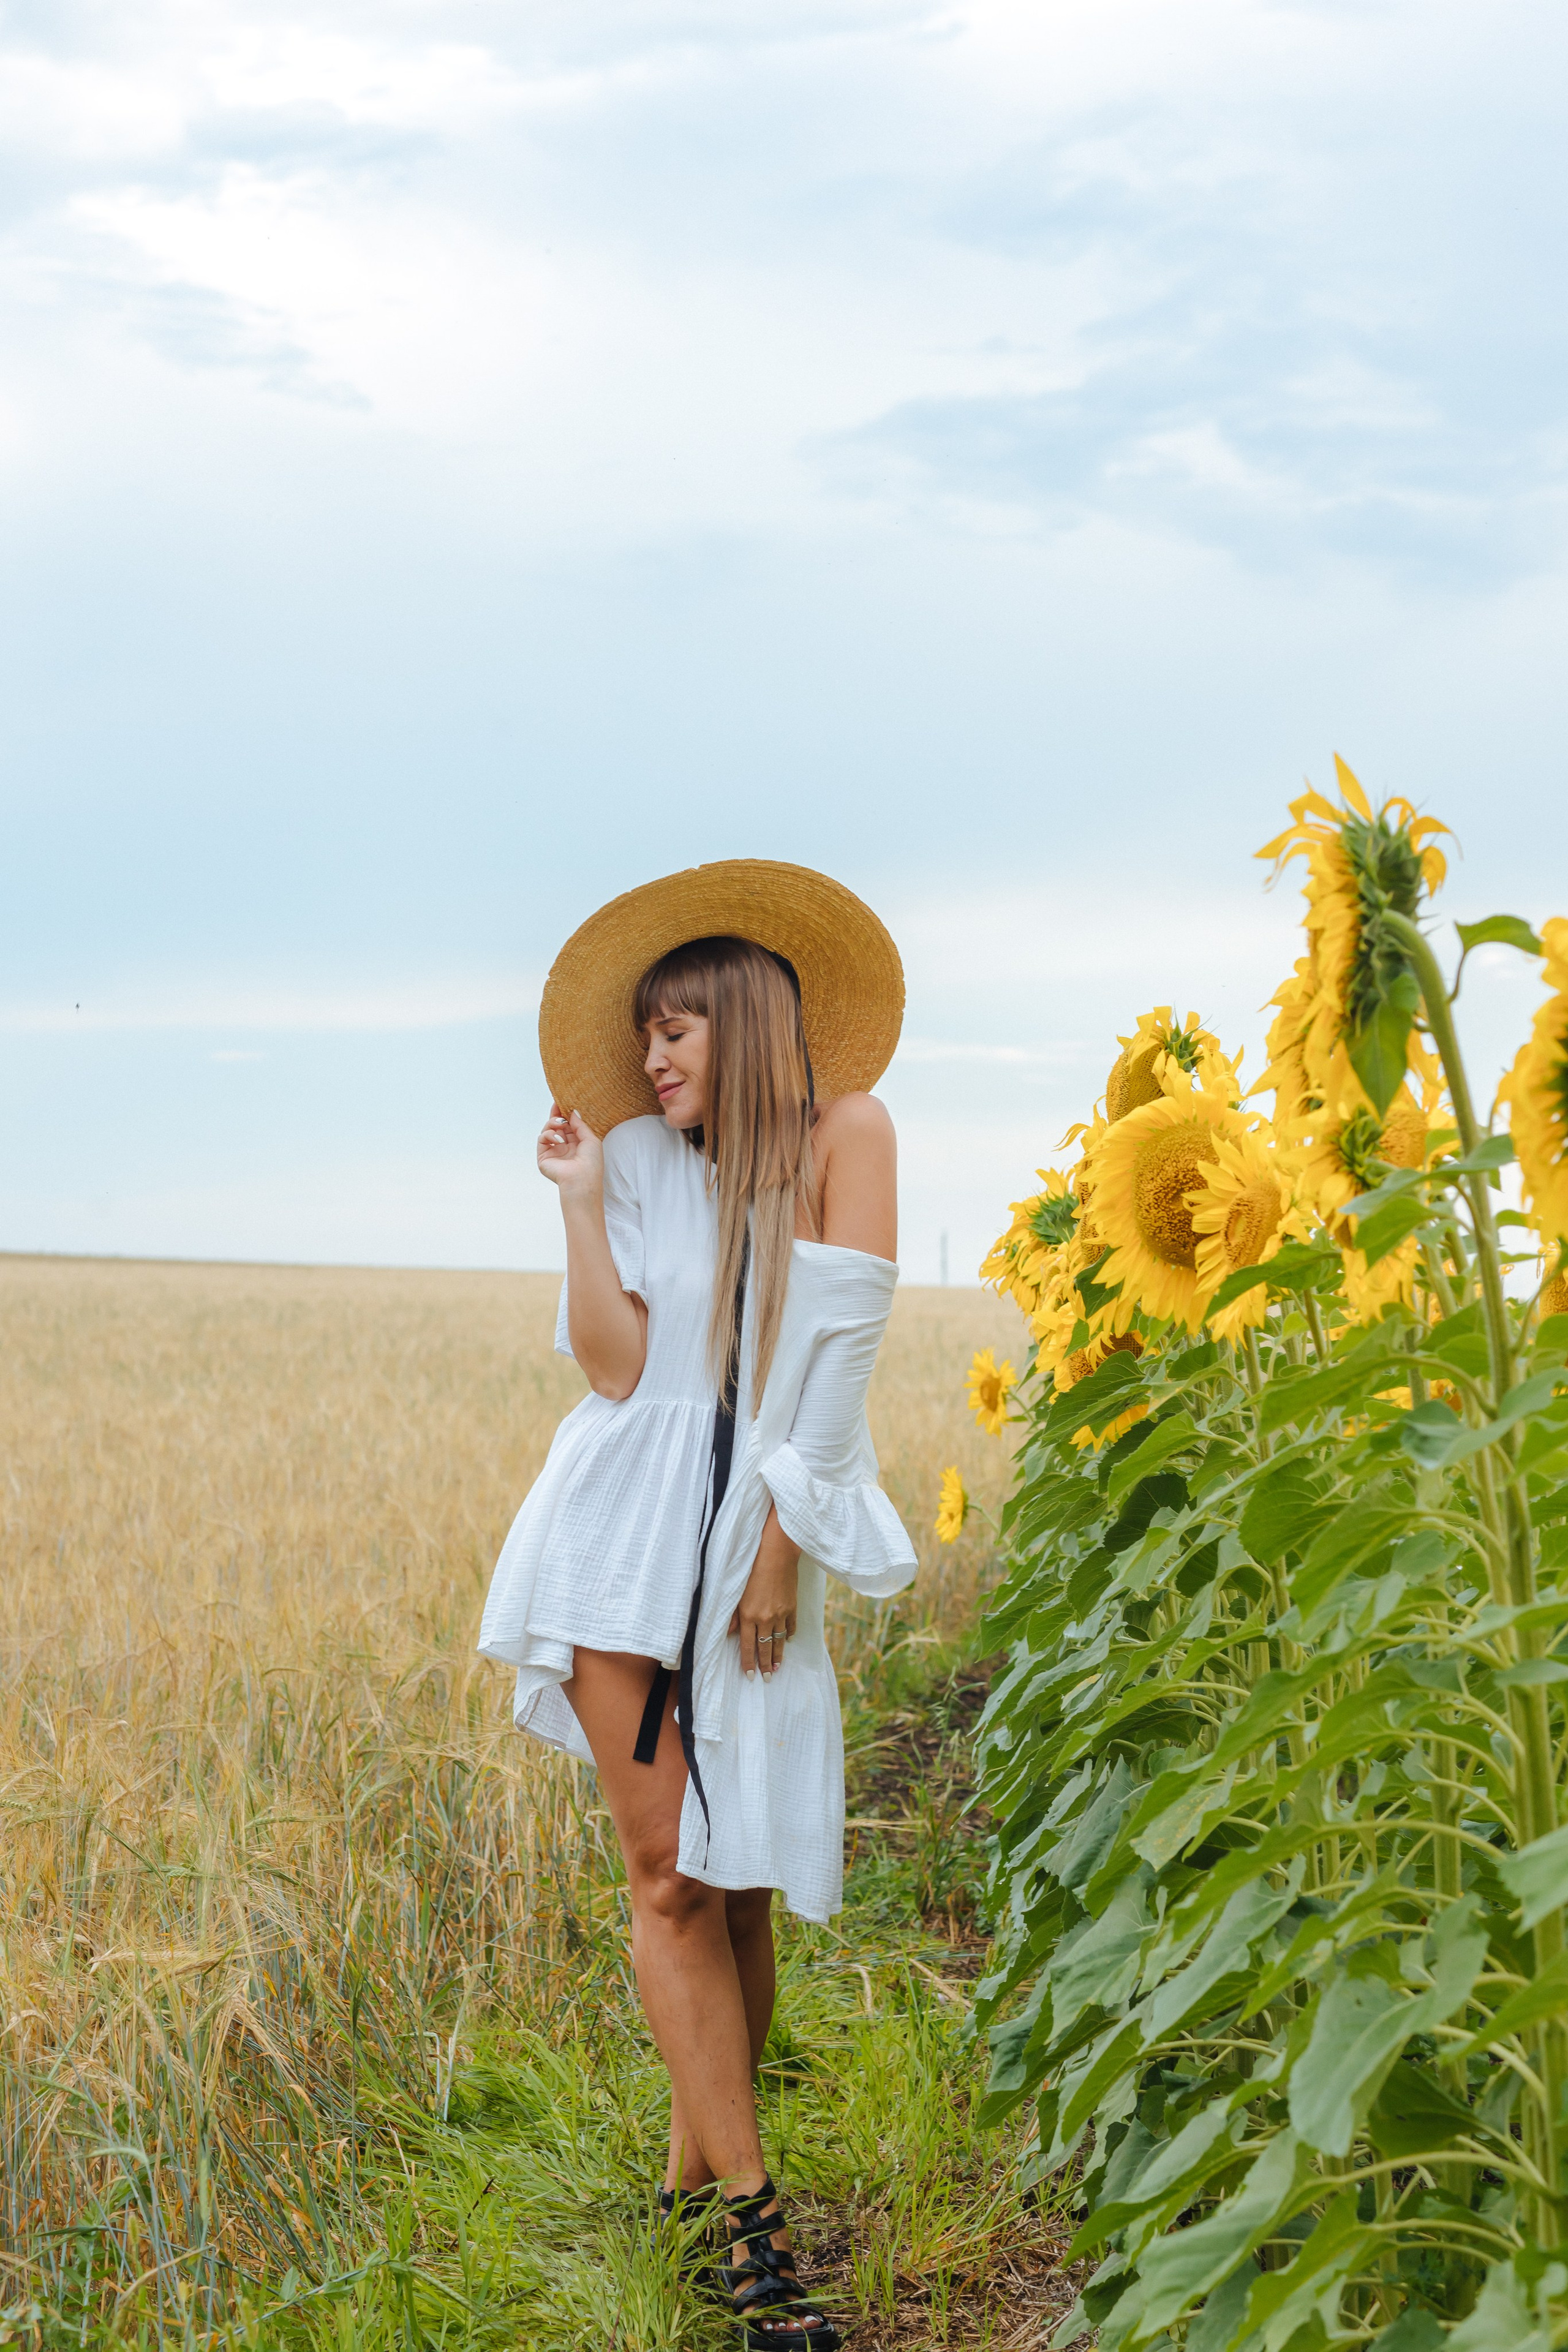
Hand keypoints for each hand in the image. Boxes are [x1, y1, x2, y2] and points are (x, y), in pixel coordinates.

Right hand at [538, 1105, 603, 1196]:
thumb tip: (572, 1112)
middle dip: (556, 1114)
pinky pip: (542, 1138)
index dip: (565, 1113)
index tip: (562, 1101)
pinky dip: (549, 1134)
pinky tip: (558, 1139)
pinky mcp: (544, 1156)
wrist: (582, 1179)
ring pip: (548, 1129)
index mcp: (577, 1143)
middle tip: (557, 1105)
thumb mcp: (590, 1139)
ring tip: (560, 1124)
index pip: (569, 1125)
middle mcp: (564, 1146)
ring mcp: (553, 1151)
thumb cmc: (591, 1163)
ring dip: (553, 1123)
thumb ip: (580, 1124)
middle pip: (556, 1125)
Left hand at [730, 1508, 799, 1678]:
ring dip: (778, 1656)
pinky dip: (788, 1635)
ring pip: (779, 1641)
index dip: (748, 1663)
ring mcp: (781, 1613)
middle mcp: (765, 1618)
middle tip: (766, 1679)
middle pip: (765, 1648)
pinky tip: (787, 1640)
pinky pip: (791, 1626)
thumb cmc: (751, 1568)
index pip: (747, 1646)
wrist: (776, 1552)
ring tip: (777, 1668)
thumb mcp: (736, 1592)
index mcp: (748, 1616)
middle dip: (765, 1665)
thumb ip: (732, 1615)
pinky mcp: (792, 1606)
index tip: (749, 1675)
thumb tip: (727, 1633)